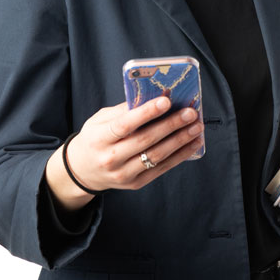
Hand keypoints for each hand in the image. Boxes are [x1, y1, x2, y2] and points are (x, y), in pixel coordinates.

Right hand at [45, 96, 203, 209]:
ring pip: (156, 156)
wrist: (82, 170)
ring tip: (196, 127)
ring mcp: (124, 174)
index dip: (146, 113)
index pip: (124, 125)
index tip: (166, 101)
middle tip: (190, 112)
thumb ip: (123, 110)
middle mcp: (110, 158)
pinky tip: (192, 143)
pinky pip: (162, 168)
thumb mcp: (99, 120)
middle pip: (145, 140)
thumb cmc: (94, 138)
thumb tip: (153, 96)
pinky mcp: (136, 183)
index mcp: (99, 138)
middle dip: (171, 125)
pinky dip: (180, 155)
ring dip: (180, 141)